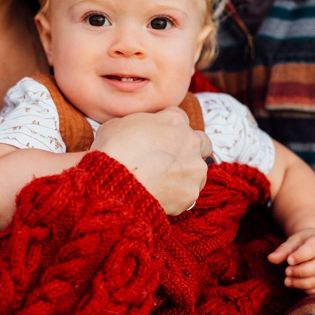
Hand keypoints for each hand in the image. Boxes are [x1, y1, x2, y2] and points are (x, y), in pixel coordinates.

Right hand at [91, 109, 210, 215]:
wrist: (115, 183)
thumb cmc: (112, 151)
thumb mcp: (116, 124)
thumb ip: (134, 124)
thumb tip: (131, 131)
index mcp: (173, 120)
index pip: (179, 117)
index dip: (167, 128)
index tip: (157, 138)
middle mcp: (190, 141)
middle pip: (202, 141)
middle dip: (190, 149)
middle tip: (170, 159)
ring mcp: (194, 168)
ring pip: (198, 170)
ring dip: (185, 174)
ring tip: (163, 183)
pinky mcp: (191, 193)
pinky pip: (188, 194)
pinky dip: (177, 197)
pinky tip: (160, 197)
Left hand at [267, 228, 314, 292]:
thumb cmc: (303, 243)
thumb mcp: (293, 241)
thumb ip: (283, 250)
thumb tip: (270, 259)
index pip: (313, 249)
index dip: (300, 256)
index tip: (288, 261)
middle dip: (300, 272)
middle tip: (286, 272)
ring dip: (302, 283)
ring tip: (287, 281)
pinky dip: (309, 290)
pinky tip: (298, 286)